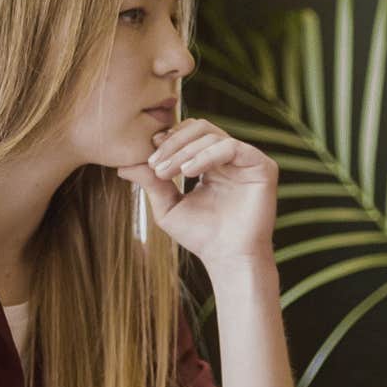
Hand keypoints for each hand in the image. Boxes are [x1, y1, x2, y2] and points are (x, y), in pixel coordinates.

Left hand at [118, 118, 277, 270]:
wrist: (226, 257)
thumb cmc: (200, 236)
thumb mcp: (167, 206)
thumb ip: (150, 183)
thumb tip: (123, 165)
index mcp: (211, 163)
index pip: (190, 136)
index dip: (168, 140)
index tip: (148, 158)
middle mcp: (230, 158)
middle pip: (200, 128)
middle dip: (173, 143)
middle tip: (155, 164)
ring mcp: (247, 160)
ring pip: (212, 136)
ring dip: (184, 151)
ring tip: (167, 172)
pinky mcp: (262, 166)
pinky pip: (231, 147)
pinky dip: (206, 156)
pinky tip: (188, 172)